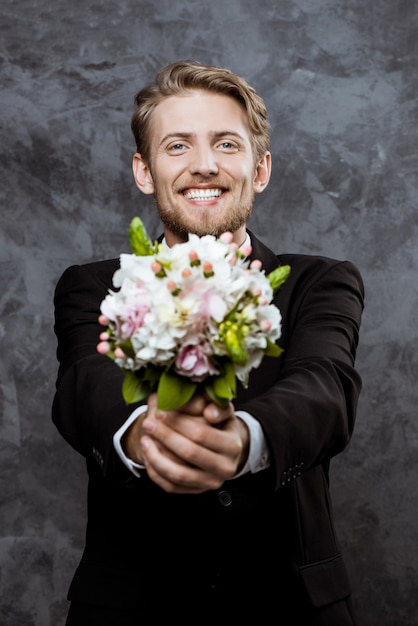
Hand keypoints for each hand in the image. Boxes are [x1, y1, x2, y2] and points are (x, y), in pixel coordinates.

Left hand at [122, 393, 248, 493]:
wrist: (225, 447)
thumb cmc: (220, 425)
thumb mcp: (223, 410)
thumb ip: (217, 407)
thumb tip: (209, 413)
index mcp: (233, 445)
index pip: (201, 434)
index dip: (178, 422)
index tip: (160, 412)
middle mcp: (225, 467)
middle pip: (189, 453)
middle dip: (165, 437)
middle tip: (148, 424)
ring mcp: (211, 482)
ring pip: (179, 475)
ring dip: (156, 457)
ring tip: (145, 440)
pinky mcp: (198, 490)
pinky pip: (172, 486)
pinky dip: (156, 472)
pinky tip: (148, 456)